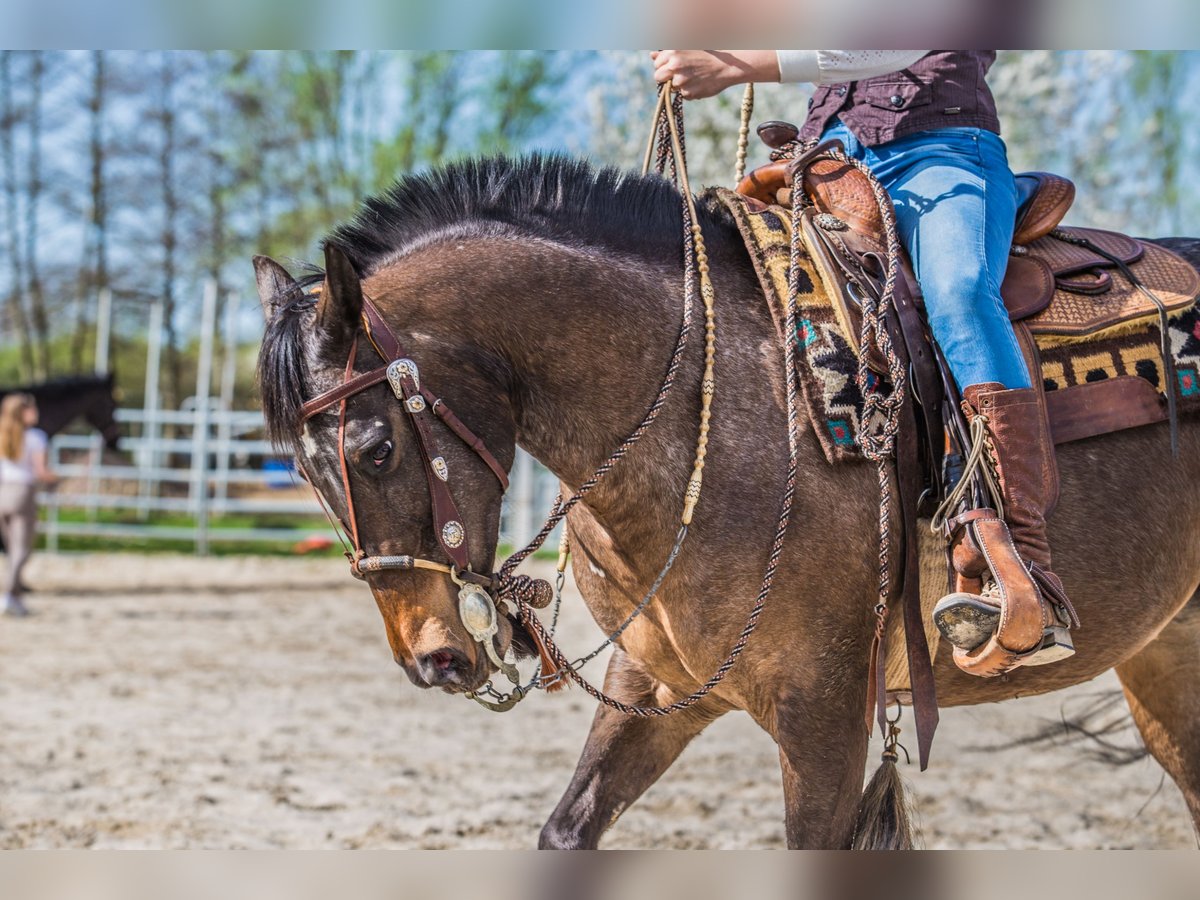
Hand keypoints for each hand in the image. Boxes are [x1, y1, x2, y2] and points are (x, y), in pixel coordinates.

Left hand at [650, 50, 779, 99]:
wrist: (728, 65)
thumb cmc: (709, 54)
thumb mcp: (689, 47)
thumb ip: (668, 52)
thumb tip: (652, 55)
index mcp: (673, 52)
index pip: (656, 64)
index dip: (663, 66)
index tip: (673, 66)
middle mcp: (674, 66)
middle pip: (658, 78)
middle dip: (666, 77)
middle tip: (680, 74)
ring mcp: (681, 81)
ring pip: (670, 88)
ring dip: (678, 85)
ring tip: (694, 77)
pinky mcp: (688, 93)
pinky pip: (682, 95)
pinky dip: (689, 91)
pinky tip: (700, 83)